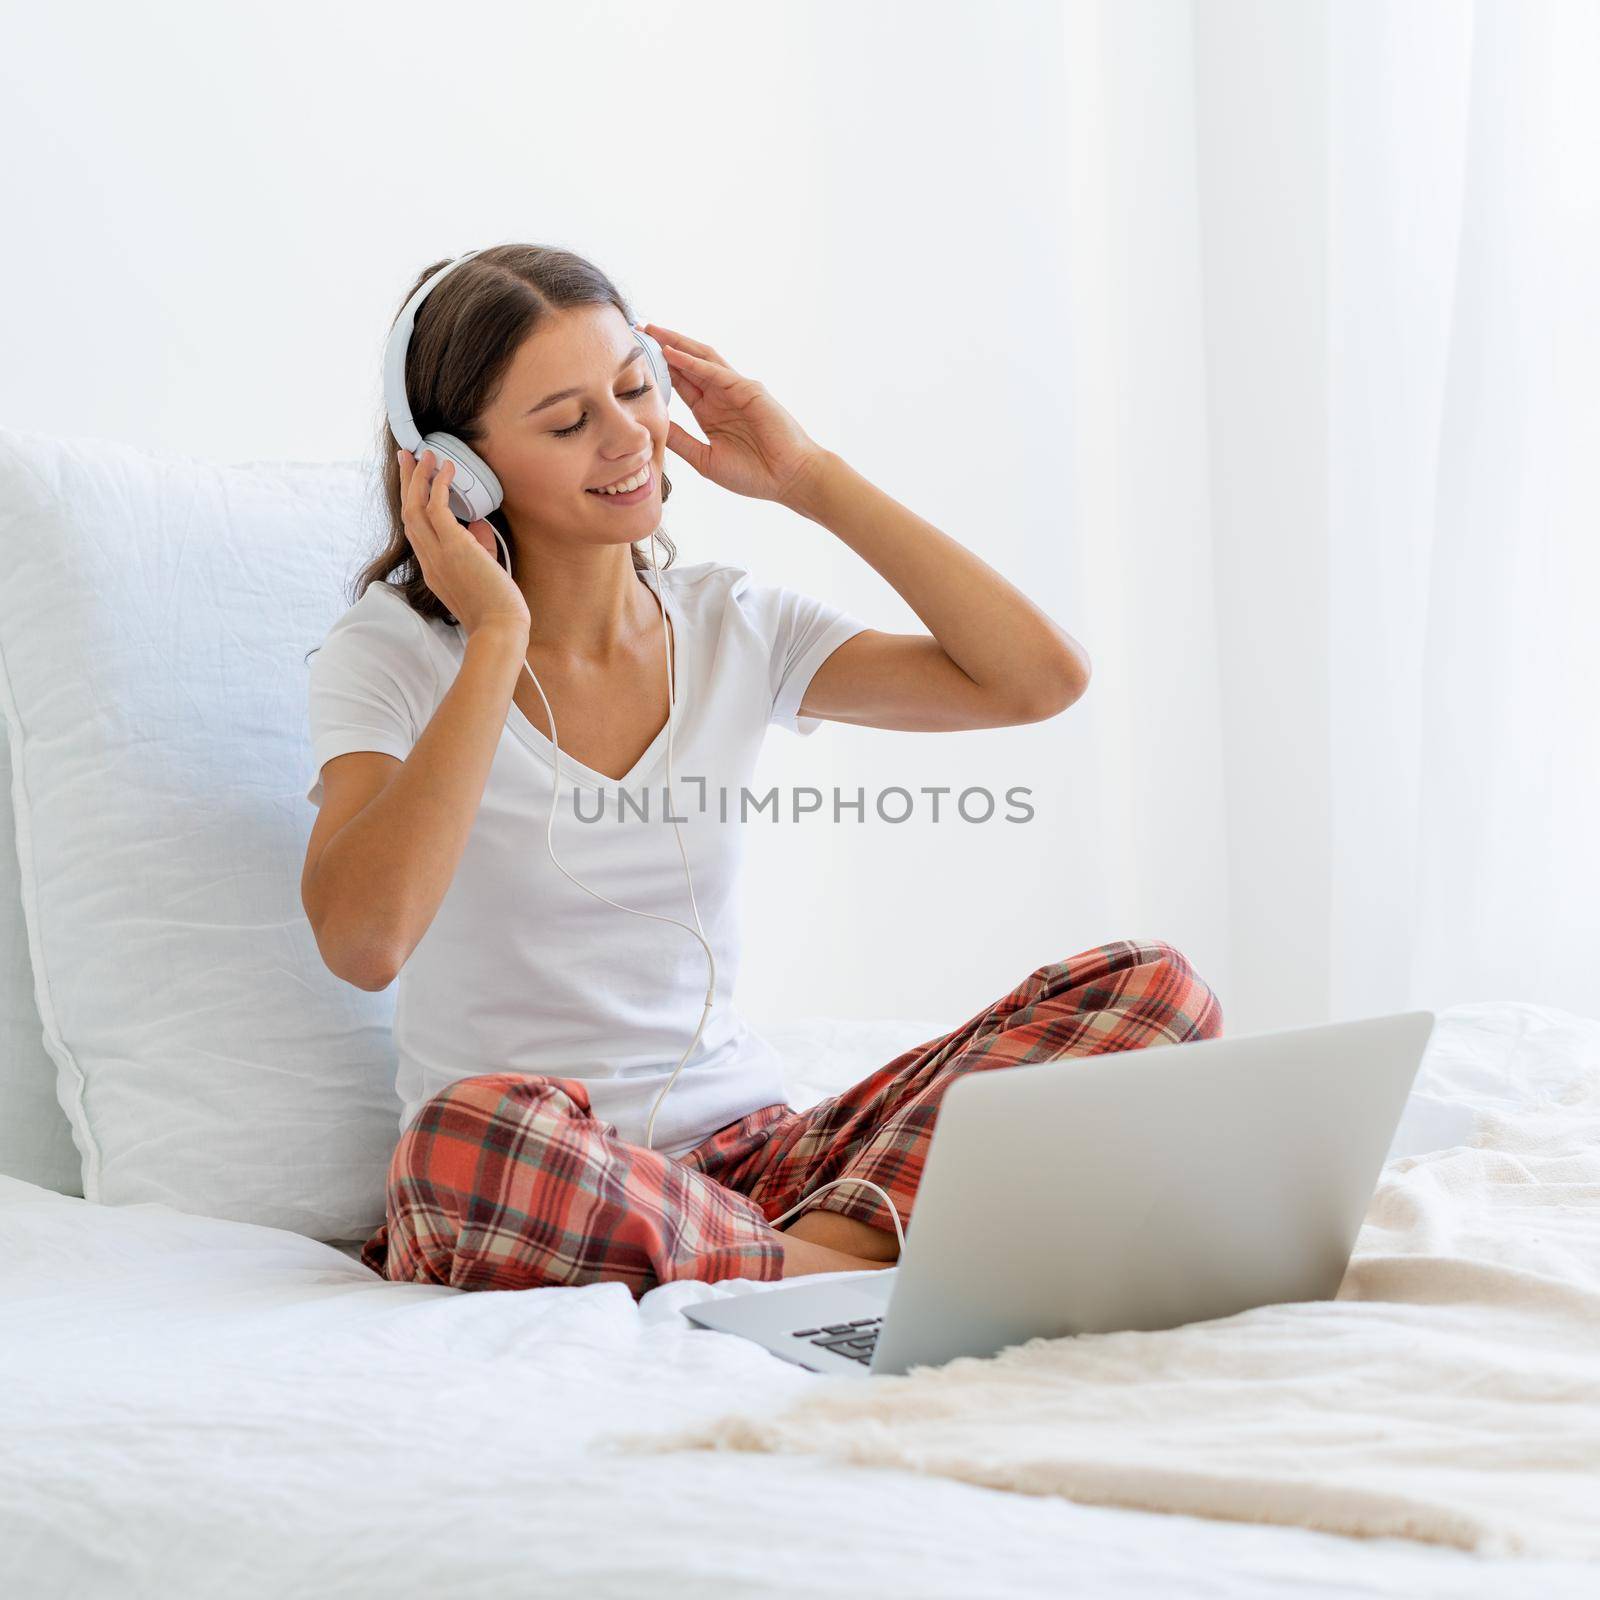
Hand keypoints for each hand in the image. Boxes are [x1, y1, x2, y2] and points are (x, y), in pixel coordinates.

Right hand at [396, 448, 529, 642]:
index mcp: (432, 570)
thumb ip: (478, 547)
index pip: (415, 530)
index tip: (415, 482)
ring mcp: (438, 554)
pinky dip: (441, 485)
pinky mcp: (453, 548)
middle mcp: (429, 561)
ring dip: (420, 477)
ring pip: (416, 507)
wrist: (500, 629)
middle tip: (407, 456)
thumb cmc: (497, 608)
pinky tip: (448, 468)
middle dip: (407, 482)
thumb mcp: (483, 573)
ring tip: (427, 454)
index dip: (412, 502)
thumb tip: (476, 523)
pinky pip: (438, 508)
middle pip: (408, 513)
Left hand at [636, 321, 828, 507]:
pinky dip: (692, 361)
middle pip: (687, 364)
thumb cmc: (753, 475)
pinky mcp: (748, 389)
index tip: (633, 360)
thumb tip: (653, 426)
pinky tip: (672, 353)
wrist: (788, 479)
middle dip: (662, 346)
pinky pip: (715, 372)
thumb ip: (680, 441)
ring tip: (651, 330)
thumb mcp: (705, 459)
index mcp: (710, 413)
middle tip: (636, 331)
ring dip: (675, 343)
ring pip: (700, 358)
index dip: (658, 370)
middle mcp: (721, 396)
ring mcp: (735, 390)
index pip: (680, 383)